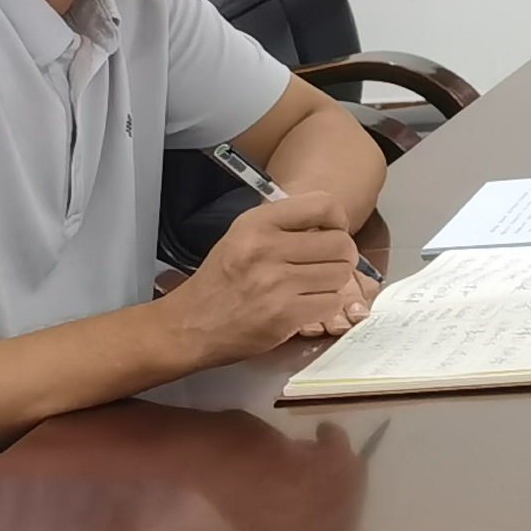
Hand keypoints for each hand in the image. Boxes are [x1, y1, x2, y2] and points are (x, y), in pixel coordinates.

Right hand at [168, 192, 373, 364]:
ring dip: (334, 282)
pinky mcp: (284, 316)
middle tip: (327, 263)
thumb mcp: (243, 236)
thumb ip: (284, 224)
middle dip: (341, 255)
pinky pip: (332, 303)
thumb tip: (333, 221)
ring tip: (314, 285)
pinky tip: (307, 305)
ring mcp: (277, 284)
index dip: (338, 219)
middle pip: (341, 243)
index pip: (323, 204)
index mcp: (257, 224)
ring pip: (341, 274)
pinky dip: (325, 306)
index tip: (333, 230)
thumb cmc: (221, 280)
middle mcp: (267, 249)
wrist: (189, 326)